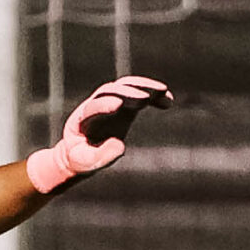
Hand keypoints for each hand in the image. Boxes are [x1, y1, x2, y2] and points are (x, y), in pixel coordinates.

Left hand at [26, 75, 172, 193]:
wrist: (80, 151)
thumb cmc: (80, 158)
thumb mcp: (85, 163)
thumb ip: (99, 156)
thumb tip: (120, 146)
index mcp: (81, 119)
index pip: (92, 107)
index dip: (104, 105)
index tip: (118, 105)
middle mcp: (95, 105)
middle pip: (110, 91)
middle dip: (128, 93)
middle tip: (146, 98)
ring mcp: (110, 102)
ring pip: (126, 87)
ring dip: (144, 87)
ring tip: (163, 92)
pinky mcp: (124, 105)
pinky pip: (140, 94)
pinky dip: (154, 96)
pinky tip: (169, 101)